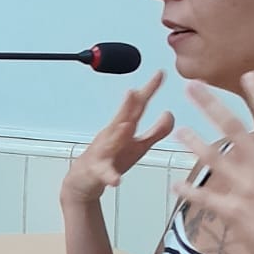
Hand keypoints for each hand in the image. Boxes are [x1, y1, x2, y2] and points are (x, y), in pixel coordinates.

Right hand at [61, 71, 174, 206]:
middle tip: (135, 90)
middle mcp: (113, 136)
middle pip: (122, 117)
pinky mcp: (98, 171)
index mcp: (124, 129)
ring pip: (111, 142)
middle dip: (128, 104)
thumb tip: (170, 114)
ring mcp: (104, 153)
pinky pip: (105, 174)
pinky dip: (110, 176)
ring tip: (126, 126)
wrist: (84, 180)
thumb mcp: (138, 145)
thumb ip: (156, 131)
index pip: (137, 106)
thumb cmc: (111, 159)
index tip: (160, 73)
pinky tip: (116, 180)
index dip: (148, 90)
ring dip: (118, 134)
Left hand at [173, 72, 253, 253]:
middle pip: (233, 128)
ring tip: (177, 130)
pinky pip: (205, 198)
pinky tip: (175, 186)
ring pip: (212, 158)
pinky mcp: (233, 212)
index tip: (248, 76)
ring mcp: (247, 189)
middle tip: (191, 86)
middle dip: (210, 104)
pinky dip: (189, 193)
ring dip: (193, 142)